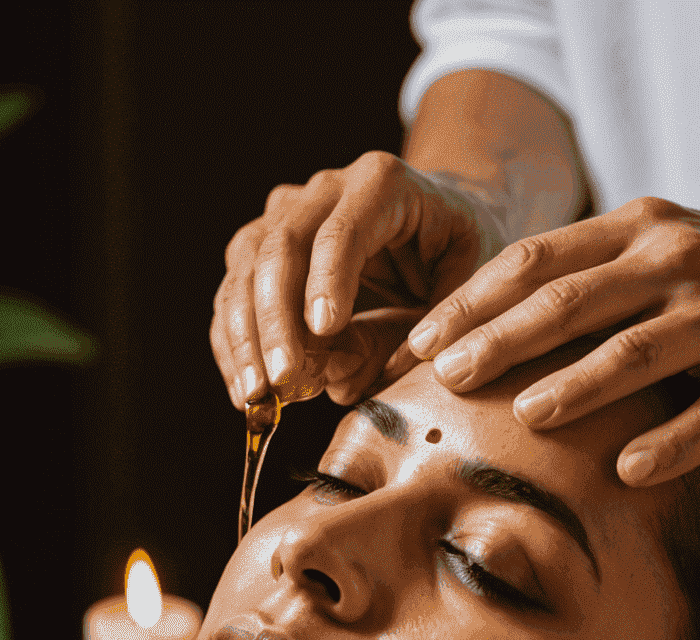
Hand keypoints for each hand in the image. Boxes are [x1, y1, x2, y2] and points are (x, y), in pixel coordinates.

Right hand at [211, 152, 504, 409]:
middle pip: (281, 245)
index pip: (343, 231)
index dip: (327, 280)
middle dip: (277, 318)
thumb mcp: (464, 283)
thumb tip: (356, 380)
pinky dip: (235, 343)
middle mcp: (325, 190)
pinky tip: (245, 390)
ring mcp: (287, 214)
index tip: (323, 330)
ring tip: (256, 393)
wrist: (437, 221)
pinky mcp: (264, 246)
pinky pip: (235, 291)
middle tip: (282, 378)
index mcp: (381, 184)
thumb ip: (425, 327)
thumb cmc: (454, 255)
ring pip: (246, 266)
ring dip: (245, 336)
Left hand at [403, 197, 699, 484]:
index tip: (418, 340)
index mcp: (644, 231)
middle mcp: (680, 265)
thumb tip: (491, 319)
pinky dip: (669, 444)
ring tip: (524, 414)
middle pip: (572, 302)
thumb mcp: (670, 252)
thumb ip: (594, 273)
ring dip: (576, 385)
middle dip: (499, 340)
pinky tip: (627, 470)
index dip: (471, 301)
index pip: (538, 261)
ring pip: (636, 352)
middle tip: (443, 377)